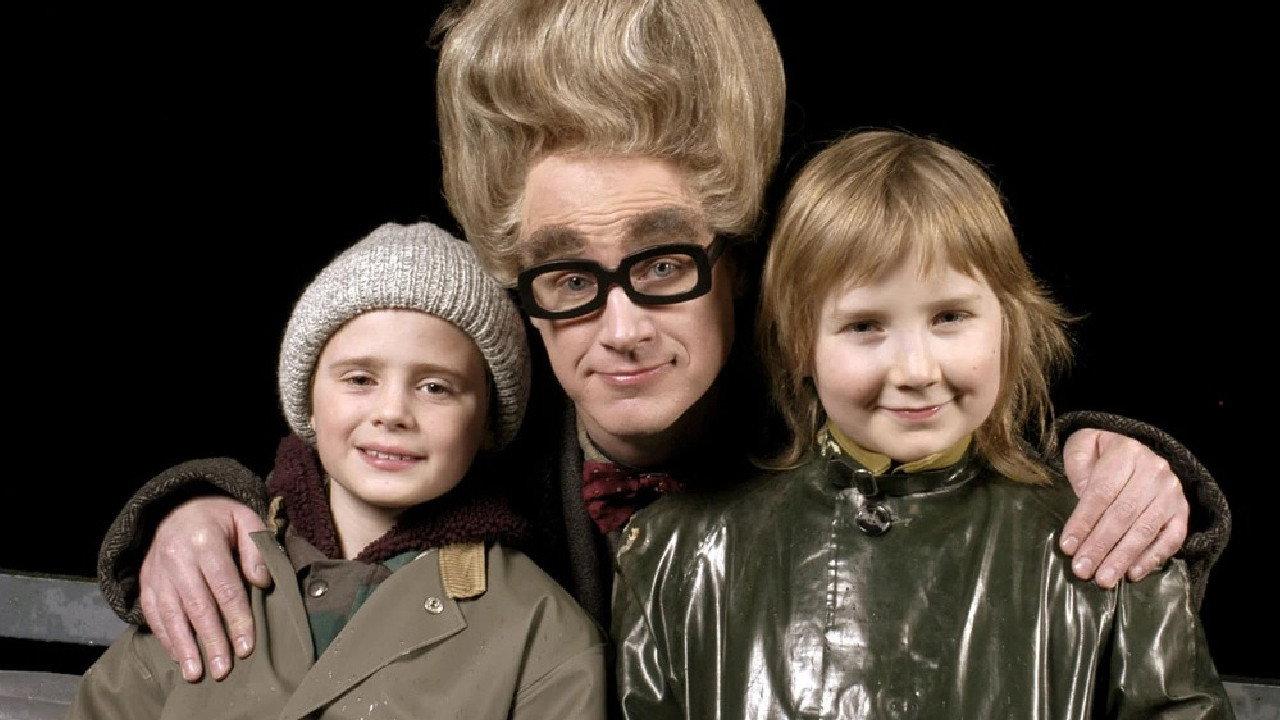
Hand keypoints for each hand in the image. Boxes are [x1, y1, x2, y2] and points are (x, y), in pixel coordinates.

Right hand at [137, 496, 270, 681]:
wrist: (176, 507)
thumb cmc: (219, 518)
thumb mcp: (244, 518)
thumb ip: (256, 548)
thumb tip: (263, 582)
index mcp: (205, 541)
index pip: (225, 587)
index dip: (237, 619)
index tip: (247, 647)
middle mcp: (176, 558)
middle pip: (197, 607)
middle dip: (211, 641)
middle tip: (223, 670)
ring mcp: (157, 572)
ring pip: (171, 615)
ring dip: (184, 647)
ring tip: (196, 673)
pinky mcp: (145, 583)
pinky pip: (153, 614)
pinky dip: (165, 637)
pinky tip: (178, 657)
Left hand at [1059, 429, 1188, 588]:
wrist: (1134, 445)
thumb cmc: (1100, 454)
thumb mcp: (1082, 449)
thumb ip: (1079, 472)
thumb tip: (1082, 513)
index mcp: (1126, 453)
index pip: (1101, 493)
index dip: (1083, 522)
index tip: (1067, 547)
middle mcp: (1155, 471)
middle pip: (1123, 514)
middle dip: (1100, 546)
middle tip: (1082, 570)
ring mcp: (1172, 492)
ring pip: (1146, 529)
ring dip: (1123, 558)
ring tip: (1104, 579)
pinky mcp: (1182, 510)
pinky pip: (1172, 538)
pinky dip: (1152, 558)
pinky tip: (1133, 574)